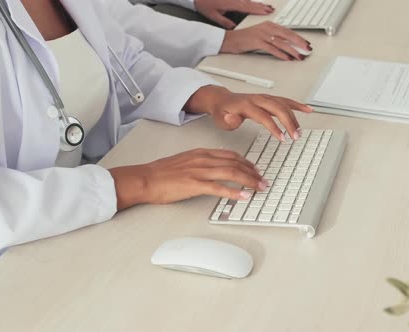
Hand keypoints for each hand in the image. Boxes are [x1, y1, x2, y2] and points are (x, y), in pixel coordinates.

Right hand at [108, 149, 266, 209]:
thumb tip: (214, 169)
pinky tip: (242, 196)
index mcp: (201, 153)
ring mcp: (199, 171)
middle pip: (235, 163)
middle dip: (253, 172)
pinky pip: (219, 188)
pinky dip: (234, 192)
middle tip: (263, 180)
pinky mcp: (194, 184)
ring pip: (231, 173)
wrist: (145, 178)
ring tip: (259, 188)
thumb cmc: (161, 173)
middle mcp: (202, 159)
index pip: (230, 155)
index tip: (255, 170)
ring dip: (249, 181)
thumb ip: (200, 163)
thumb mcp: (184, 161)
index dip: (247, 162)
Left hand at [185, 86, 313, 141]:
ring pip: (283, 104)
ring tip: (299, 131)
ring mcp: (264, 98)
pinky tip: (308, 109)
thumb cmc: (222, 111)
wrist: (222, 100)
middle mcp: (257, 99)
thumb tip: (234, 119)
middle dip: (289, 122)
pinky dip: (297, 105)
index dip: (274, 127)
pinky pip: (285, 100)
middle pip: (277, 108)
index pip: (264, 116)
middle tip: (295, 136)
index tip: (282, 138)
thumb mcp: (220, 118)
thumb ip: (228, 120)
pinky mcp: (268, 99)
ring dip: (294, 117)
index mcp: (246, 105)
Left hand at [194, 0, 273, 28]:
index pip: (249, 8)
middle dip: (262, 7)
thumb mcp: (214, 16)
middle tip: (271, 9)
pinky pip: (245, 0)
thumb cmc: (204, 4)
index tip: (267, 12)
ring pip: (249, 1)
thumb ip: (224, 22)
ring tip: (267, 7)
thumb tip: (233, 28)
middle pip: (252, 3)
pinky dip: (251, 2)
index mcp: (232, 4)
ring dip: (258, 4)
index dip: (259, 10)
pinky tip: (255, 4)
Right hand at [221, 21, 311, 59]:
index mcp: (269, 25)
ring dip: (292, 50)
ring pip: (281, 43)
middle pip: (287, 35)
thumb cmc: (244, 39)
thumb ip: (272, 38)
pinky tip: (286, 58)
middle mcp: (267, 28)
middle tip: (307, 49)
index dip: (298, 37)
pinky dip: (281, 54)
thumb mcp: (260, 35)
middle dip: (299, 43)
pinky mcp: (257, 42)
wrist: (229, 40)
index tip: (306, 43)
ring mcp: (262, 34)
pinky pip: (272, 48)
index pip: (287, 31)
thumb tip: (285, 45)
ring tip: (299, 56)